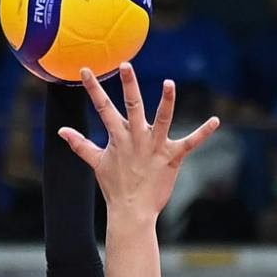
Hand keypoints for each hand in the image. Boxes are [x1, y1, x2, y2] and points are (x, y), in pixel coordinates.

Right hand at [58, 64, 219, 218]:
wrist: (132, 212)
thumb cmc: (115, 187)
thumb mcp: (96, 163)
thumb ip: (80, 144)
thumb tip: (61, 131)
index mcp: (118, 137)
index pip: (103, 108)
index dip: (93, 89)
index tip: (86, 70)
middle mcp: (136, 138)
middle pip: (132, 106)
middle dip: (129, 85)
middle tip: (125, 64)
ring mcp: (155, 147)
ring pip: (162, 119)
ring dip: (166, 101)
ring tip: (169, 83)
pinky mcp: (172, 157)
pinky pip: (190, 143)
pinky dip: (203, 132)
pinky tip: (216, 121)